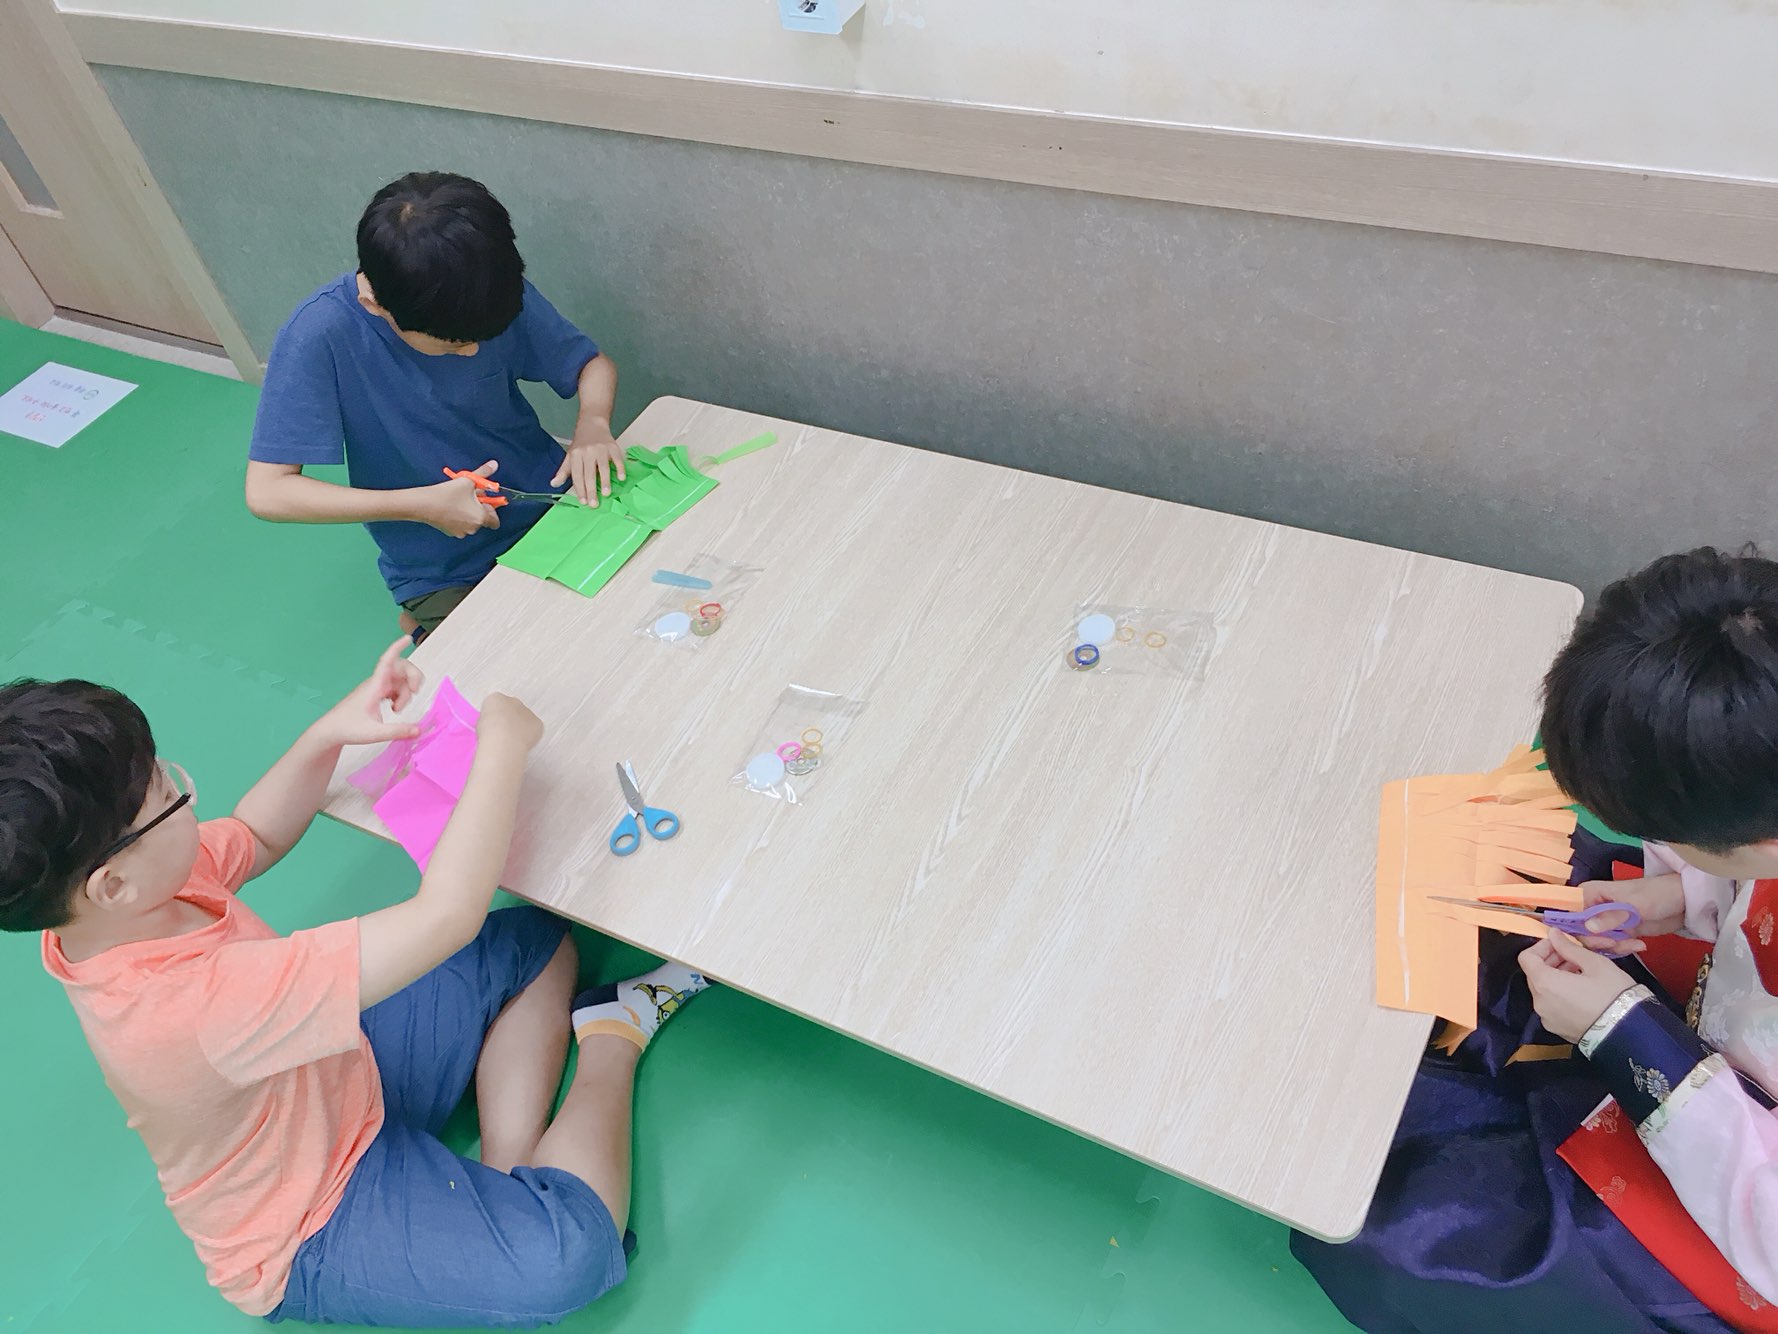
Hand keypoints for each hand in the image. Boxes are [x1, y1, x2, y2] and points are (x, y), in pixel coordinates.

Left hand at [315, 638, 424, 746]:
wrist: (331, 731)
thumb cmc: (348, 728)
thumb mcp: (374, 733)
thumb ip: (397, 731)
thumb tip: (419, 730)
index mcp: (374, 686)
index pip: (387, 661)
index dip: (397, 648)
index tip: (408, 638)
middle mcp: (377, 683)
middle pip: (402, 669)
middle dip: (413, 678)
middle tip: (415, 693)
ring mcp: (377, 688)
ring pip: (401, 680)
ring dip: (407, 692)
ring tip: (397, 709)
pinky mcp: (377, 694)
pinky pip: (396, 688)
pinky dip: (401, 696)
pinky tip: (394, 707)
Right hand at [421, 460, 500, 536]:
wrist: (423, 504)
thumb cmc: (447, 494)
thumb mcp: (468, 481)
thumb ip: (483, 473)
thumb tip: (494, 464)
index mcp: (480, 518)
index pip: (495, 521)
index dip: (492, 510)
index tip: (486, 500)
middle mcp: (473, 528)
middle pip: (482, 519)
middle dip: (478, 508)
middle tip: (470, 496)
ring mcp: (461, 532)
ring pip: (470, 521)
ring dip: (468, 512)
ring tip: (459, 500)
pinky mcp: (450, 532)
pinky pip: (460, 525)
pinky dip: (458, 518)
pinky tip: (450, 507)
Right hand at [477, 692, 543, 751]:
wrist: (502, 741)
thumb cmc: (488, 734)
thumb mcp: (480, 724)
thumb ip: (489, 720)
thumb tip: (494, 727)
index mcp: (495, 698)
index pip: (496, 705)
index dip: (495, 718)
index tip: (493, 727)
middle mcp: (513, 700)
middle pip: (512, 709)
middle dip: (510, 720)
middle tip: (504, 734)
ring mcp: (527, 710)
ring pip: (525, 718)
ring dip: (521, 727)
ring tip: (512, 741)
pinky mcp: (537, 722)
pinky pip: (535, 728)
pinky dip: (531, 735)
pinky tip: (522, 743)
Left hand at [552, 422, 624, 504]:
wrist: (592, 425)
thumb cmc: (581, 445)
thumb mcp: (570, 456)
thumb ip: (563, 471)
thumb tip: (553, 484)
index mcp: (576, 455)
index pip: (577, 475)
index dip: (580, 489)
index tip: (583, 502)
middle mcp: (587, 452)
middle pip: (589, 474)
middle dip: (591, 490)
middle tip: (594, 504)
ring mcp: (601, 449)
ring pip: (603, 467)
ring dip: (605, 481)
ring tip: (606, 494)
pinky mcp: (612, 447)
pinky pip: (617, 459)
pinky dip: (619, 468)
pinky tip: (621, 478)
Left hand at [1519, 929, 1636, 1041]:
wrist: (1631, 1031)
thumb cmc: (1613, 993)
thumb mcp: (1594, 963)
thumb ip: (1568, 947)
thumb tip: (1553, 935)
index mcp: (1545, 984)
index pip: (1527, 958)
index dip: (1541, 947)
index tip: (1559, 944)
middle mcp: (1539, 1003)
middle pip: (1535, 974)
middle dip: (1551, 960)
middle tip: (1574, 956)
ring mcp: (1547, 1018)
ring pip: (1543, 990)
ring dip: (1556, 976)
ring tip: (1581, 972)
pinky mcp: (1558, 1029)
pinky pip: (1552, 1005)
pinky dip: (1560, 994)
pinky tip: (1581, 990)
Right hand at [1570, 872, 1686, 955]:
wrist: (1684, 902)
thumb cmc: (1656, 894)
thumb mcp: (1634, 905)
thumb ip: (1611, 917)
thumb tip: (1588, 927)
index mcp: (1589, 893)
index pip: (1568, 913)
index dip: (1573, 929)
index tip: (1592, 938)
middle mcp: (1592, 907)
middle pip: (1579, 931)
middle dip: (1598, 941)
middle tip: (1615, 942)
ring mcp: (1606, 921)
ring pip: (1596, 942)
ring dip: (1615, 947)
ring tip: (1634, 943)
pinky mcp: (1619, 932)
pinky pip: (1612, 946)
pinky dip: (1624, 949)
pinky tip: (1640, 944)